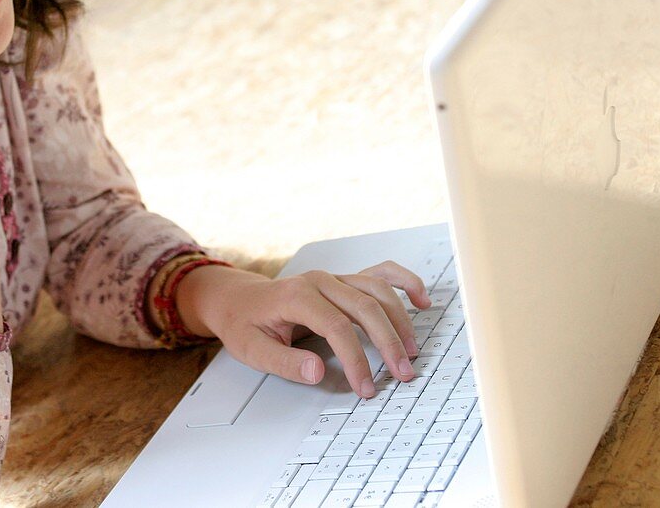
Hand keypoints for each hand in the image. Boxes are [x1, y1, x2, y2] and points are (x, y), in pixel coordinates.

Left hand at [177, 262, 430, 397]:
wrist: (238, 298)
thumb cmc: (244, 323)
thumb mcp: (252, 349)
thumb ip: (284, 362)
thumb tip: (319, 371)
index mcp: (296, 295)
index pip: (337, 326)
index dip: (356, 358)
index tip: (366, 387)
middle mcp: (320, 281)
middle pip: (365, 307)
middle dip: (388, 342)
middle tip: (402, 374)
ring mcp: (334, 277)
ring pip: (377, 290)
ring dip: (400, 319)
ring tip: (412, 350)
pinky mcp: (343, 280)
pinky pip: (380, 273)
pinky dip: (404, 282)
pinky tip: (421, 298)